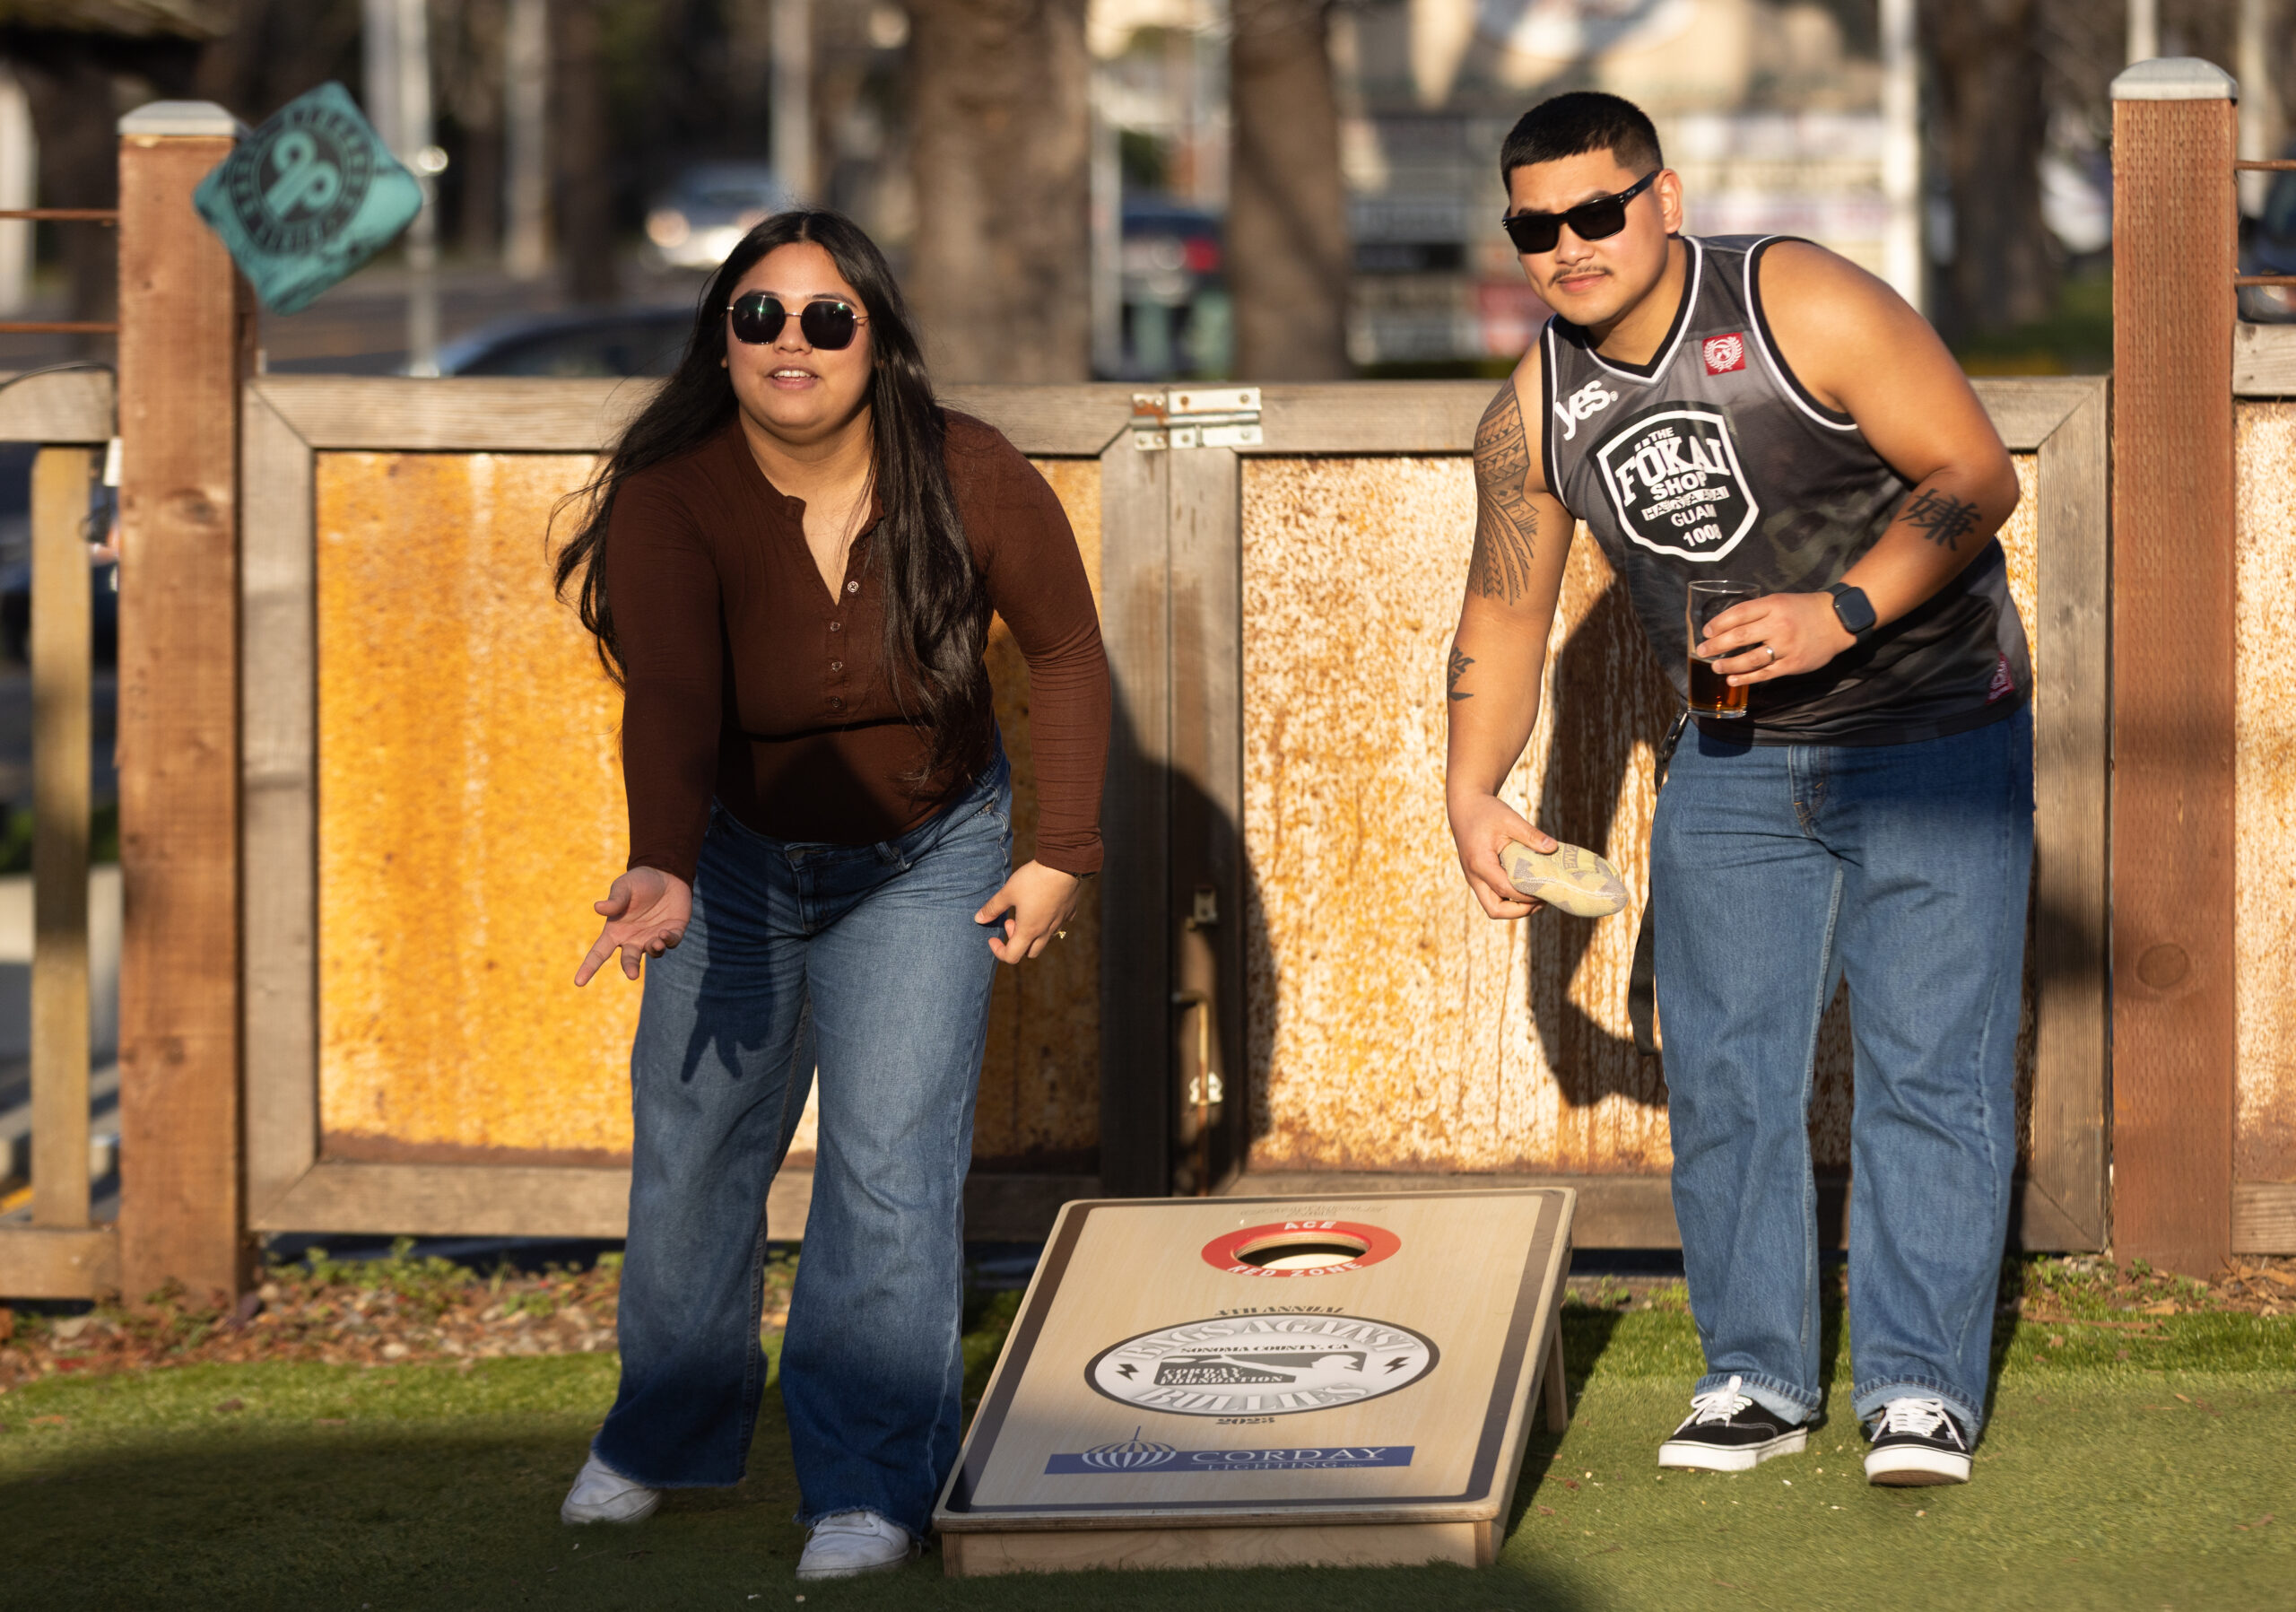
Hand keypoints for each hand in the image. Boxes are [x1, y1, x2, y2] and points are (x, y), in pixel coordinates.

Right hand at [575, 866, 692, 984]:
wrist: (666, 874)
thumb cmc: (639, 882)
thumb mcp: (624, 887)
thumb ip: (615, 901)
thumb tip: (598, 908)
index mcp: (615, 930)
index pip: (598, 953)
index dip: (588, 967)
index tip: (578, 982)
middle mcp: (633, 938)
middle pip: (628, 960)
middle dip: (630, 968)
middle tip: (632, 974)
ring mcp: (653, 937)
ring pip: (652, 953)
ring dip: (653, 950)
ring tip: (655, 942)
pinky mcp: (672, 932)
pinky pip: (670, 942)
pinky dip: (668, 940)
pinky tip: (664, 933)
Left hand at [975, 861, 1083, 963]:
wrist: (1063, 864)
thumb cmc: (1032, 880)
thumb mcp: (1007, 892)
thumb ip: (992, 908)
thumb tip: (978, 919)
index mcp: (1028, 930)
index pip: (1012, 956)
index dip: (998, 951)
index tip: (992, 938)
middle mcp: (1046, 931)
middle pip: (1030, 952)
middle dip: (1016, 942)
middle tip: (1010, 921)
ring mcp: (1060, 922)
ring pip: (1046, 940)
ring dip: (1032, 933)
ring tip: (1026, 912)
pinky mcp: (1070, 911)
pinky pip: (1059, 924)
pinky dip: (1048, 922)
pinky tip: (1044, 906)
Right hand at [1448, 788, 1554, 919]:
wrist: (1465, 806)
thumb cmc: (1486, 812)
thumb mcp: (1510, 819)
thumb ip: (1531, 835)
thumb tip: (1554, 848)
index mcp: (1480, 863)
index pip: (1505, 890)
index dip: (1528, 895)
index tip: (1547, 889)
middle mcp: (1474, 876)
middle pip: (1495, 910)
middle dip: (1520, 911)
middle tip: (1541, 900)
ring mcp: (1474, 879)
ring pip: (1493, 907)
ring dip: (1514, 908)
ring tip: (1537, 898)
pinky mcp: (1478, 877)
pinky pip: (1493, 897)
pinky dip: (1510, 899)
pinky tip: (1527, 888)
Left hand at [1695, 592, 1855, 686]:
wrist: (1838, 621)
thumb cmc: (1804, 610)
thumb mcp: (1780, 601)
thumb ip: (1757, 612)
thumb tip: (1726, 626)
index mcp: (1773, 606)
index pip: (1738, 614)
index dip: (1718, 624)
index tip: (1706, 632)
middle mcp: (1778, 625)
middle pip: (1739, 637)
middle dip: (1716, 646)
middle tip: (1701, 651)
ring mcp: (1786, 646)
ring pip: (1749, 659)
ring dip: (1728, 664)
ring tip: (1715, 667)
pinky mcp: (1792, 664)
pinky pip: (1764, 673)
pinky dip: (1746, 678)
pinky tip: (1732, 680)